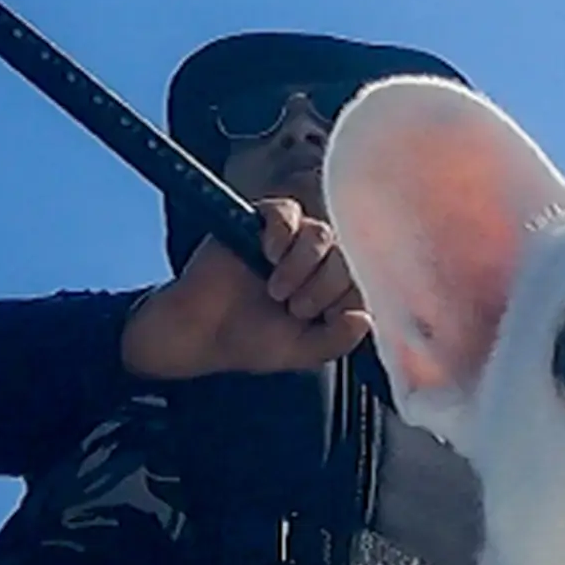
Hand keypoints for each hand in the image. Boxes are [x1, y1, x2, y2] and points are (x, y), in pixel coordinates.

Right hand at [118, 201, 370, 378]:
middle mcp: (317, 261)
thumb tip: (364, 319)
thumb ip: (338, 340)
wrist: (200, 332)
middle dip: (324, 286)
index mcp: (332, 290)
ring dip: (303, 265)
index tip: (321, 318)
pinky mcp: (262, 222)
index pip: (365, 279)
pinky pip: (288, 212)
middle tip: (294, 308)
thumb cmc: (249, 340)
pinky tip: (267, 254)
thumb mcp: (303, 352)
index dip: (347, 297)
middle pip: (346, 255)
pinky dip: (282, 233)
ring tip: (276, 290)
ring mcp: (291, 240)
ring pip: (321, 234)